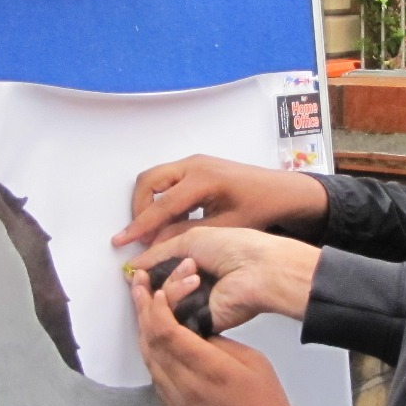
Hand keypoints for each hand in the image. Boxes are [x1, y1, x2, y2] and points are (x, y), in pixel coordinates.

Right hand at [113, 154, 327, 248]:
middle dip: (139, 208)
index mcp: (203, 179)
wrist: (283, 191)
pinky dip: (163, 198)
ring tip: (156, 230)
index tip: (122, 240)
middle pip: (149, 182)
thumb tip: (156, 243)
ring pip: (155, 179)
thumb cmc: (261, 208)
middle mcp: (194, 164)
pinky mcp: (197, 166)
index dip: (140, 225)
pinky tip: (174, 220)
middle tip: (141, 236)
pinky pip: (168, 179)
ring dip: (150, 203)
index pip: (162, 204)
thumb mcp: (225, 226)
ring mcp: (195, 162)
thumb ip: (188, 233)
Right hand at [130, 228, 318, 330]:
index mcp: (192, 264)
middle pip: (154, 289)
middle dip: (155, 276)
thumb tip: (134, 264)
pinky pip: (170, 314)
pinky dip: (176, 295)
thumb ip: (159, 253)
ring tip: (195, 274)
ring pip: (159, 301)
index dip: (144, 269)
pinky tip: (193, 284)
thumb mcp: (190, 240)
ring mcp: (193, 305)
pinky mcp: (196, 322)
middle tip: (167, 269)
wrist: (259, 269)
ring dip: (172, 283)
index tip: (134, 267)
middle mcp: (191, 286)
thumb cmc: (237, 248)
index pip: (156, 271)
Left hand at [130, 269, 307, 405]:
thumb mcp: (249, 359)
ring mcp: (176, 402)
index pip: (169, 333)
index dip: (158, 308)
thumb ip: (216, 341)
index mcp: (210, 369)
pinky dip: (151, 352)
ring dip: (143, 330)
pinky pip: (155, 376)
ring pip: (148, 359)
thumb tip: (190, 326)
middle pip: (152, 343)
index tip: (157, 288)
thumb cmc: (266, 397)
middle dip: (143, 311)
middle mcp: (186, 386)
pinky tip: (153, 337)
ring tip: (142, 305)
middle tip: (137, 285)